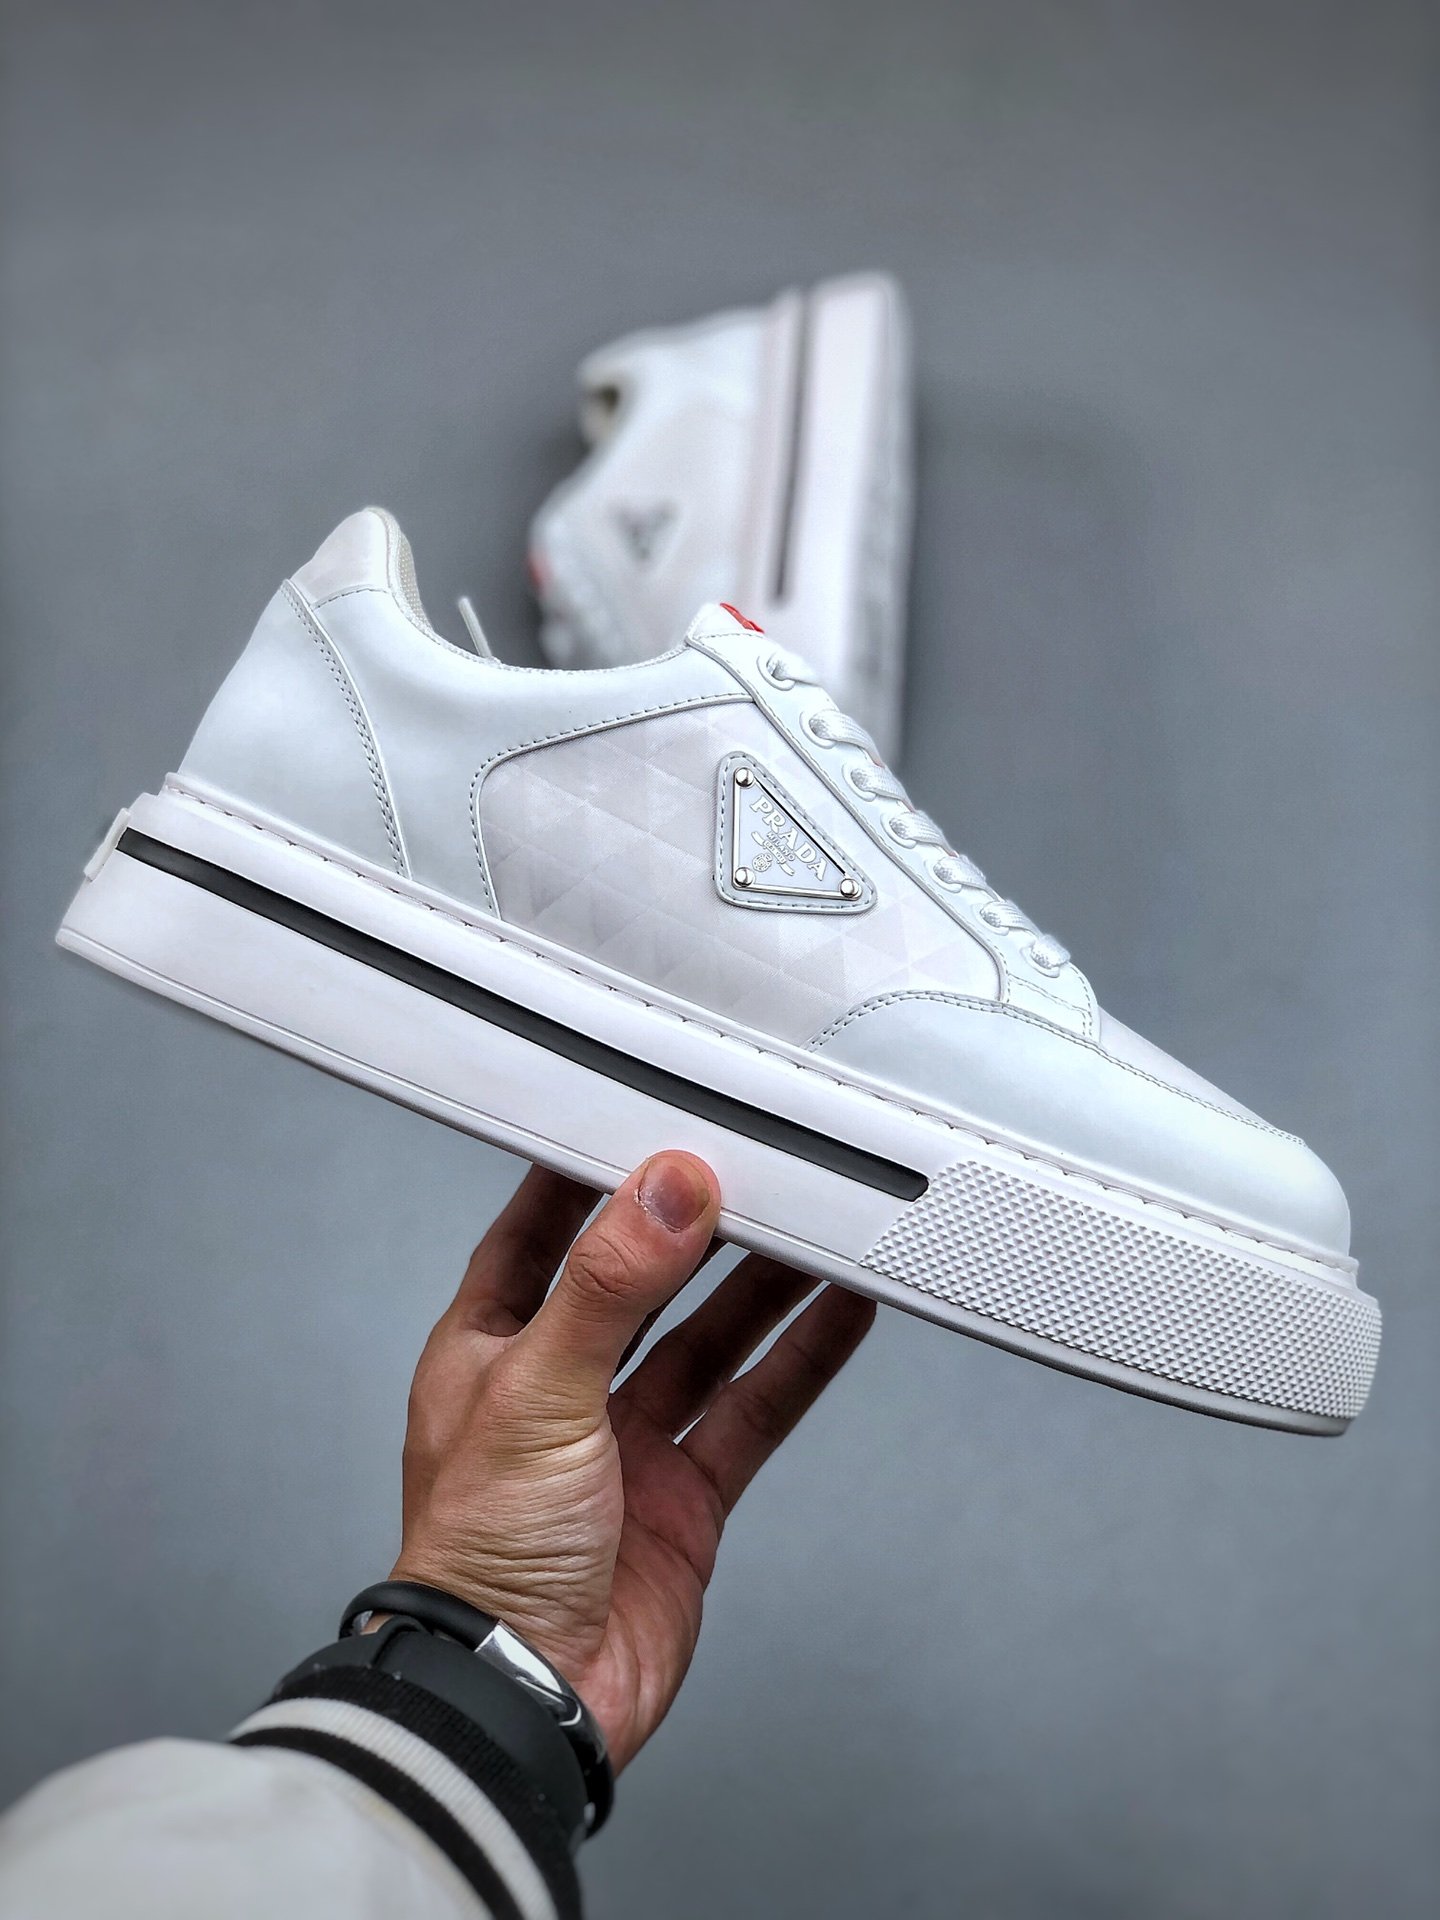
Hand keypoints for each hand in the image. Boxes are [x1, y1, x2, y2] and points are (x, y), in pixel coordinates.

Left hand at [391, 1151, 874, 1770]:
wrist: (524, 1698)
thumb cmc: (478, 1564)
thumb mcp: (534, 1397)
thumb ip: (606, 1288)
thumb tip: (662, 1191)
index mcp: (490, 1350)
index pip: (539, 1233)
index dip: (588, 1175)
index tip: (642, 1117)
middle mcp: (560, 1388)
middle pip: (642, 1280)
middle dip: (696, 1226)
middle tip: (754, 1168)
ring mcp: (627, 1443)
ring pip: (709, 1339)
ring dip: (761, 1285)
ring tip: (816, 1223)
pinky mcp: (686, 1495)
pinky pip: (753, 1409)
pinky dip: (799, 1361)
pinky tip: (837, 1315)